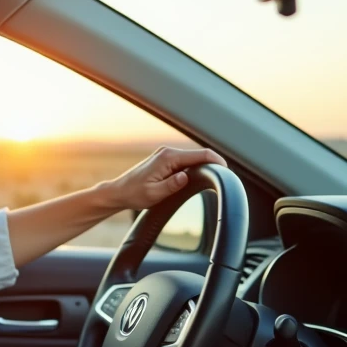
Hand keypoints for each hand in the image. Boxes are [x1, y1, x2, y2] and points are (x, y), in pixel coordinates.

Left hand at [106, 147, 226, 210]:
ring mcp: (167, 155)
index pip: (200, 155)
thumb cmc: (134, 194)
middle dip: (213, 164)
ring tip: (216, 177)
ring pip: (193, 158)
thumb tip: (186, 176)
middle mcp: (168, 152)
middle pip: (199, 155)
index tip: (227, 170)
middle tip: (225, 177)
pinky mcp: (166, 161)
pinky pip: (186, 162)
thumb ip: (171, 185)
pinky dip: (196, 167)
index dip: (216, 161)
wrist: (119, 192)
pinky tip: (201, 176)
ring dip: (205, 166)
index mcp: (167, 158)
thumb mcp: (153, 194)